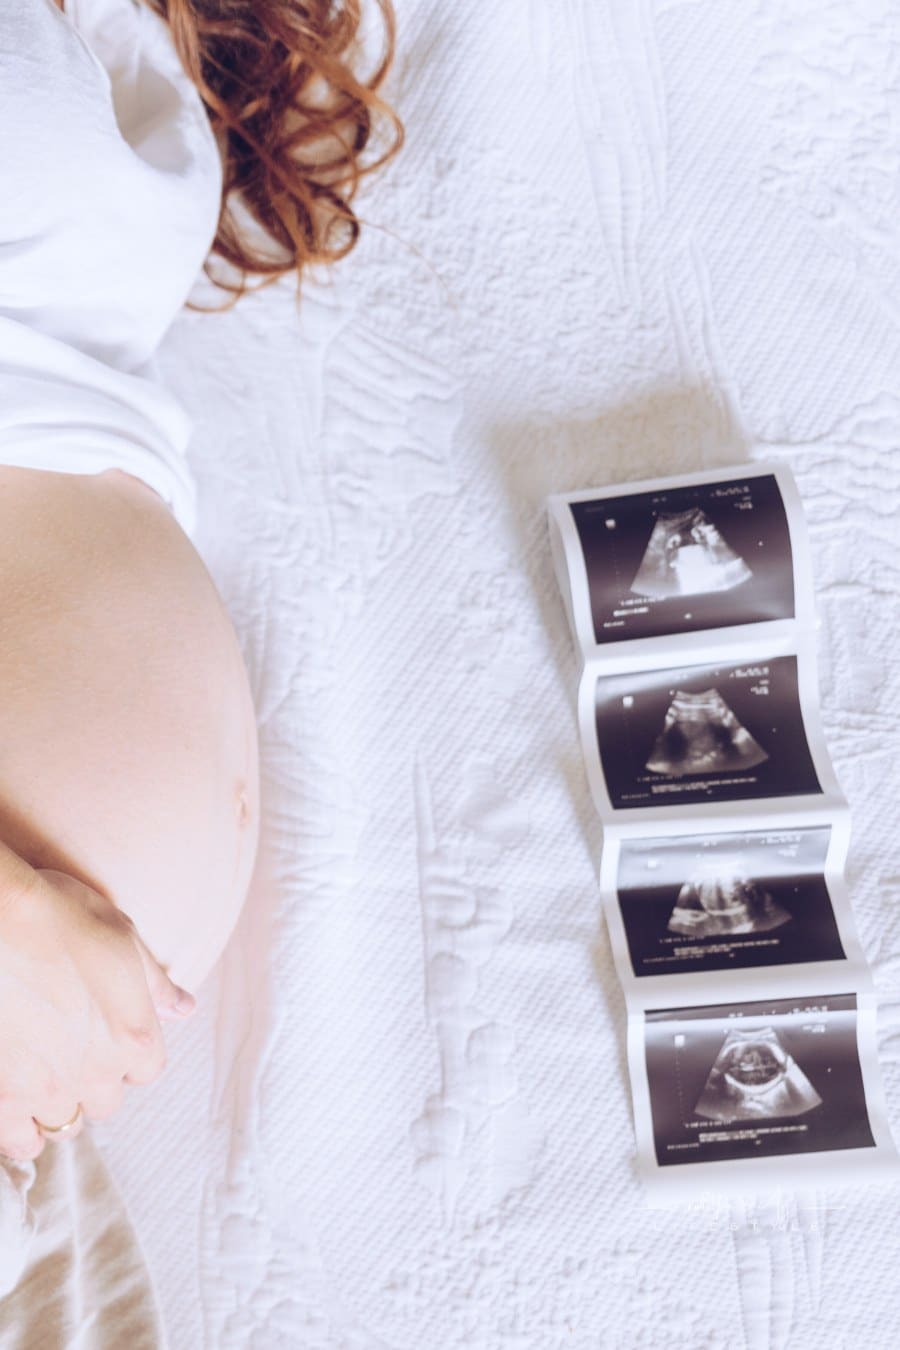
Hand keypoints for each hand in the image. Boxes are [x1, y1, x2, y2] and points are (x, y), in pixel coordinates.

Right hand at [0, 866, 196, 1160]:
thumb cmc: (58, 917)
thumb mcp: (122, 936)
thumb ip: (155, 983)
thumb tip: (183, 1007)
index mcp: (134, 1036)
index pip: (146, 1069)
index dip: (127, 1051)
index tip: (107, 1035)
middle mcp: (96, 1072)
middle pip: (105, 1100)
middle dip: (93, 1079)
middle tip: (69, 1050)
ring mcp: (47, 1091)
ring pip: (64, 1122)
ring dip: (57, 1103)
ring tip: (40, 1075)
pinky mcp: (4, 1099)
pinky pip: (20, 1141)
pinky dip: (20, 1131)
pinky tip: (15, 1105)